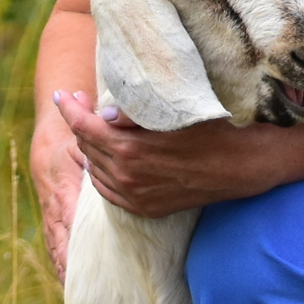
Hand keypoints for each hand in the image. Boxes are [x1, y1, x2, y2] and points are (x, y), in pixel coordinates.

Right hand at [30, 95, 88, 280]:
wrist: (48, 143)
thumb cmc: (70, 141)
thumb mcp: (79, 141)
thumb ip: (89, 140)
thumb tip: (90, 127)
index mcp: (63, 191)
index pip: (72, 221)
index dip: (80, 241)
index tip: (92, 260)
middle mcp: (55, 210)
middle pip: (63, 244)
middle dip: (73, 267)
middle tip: (89, 290)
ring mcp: (52, 221)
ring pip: (58, 252)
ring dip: (68, 272)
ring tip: (83, 298)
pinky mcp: (53, 226)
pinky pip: (58, 251)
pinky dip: (64, 268)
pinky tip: (73, 286)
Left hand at [54, 91, 278, 217]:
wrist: (241, 166)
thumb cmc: (209, 128)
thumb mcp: (170, 111)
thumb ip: (131, 115)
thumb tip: (104, 116)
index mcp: (130, 150)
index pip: (84, 127)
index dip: (69, 108)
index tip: (61, 94)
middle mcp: (128, 178)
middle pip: (86, 147)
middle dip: (78, 122)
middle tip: (81, 102)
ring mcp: (135, 197)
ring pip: (94, 170)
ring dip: (90, 147)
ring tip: (93, 127)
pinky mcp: (145, 209)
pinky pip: (108, 191)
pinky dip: (100, 171)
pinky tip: (105, 157)